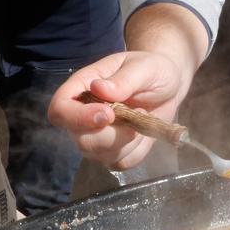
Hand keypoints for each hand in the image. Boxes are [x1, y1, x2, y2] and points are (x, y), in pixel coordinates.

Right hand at [50, 51, 191, 169]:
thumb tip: (99, 88)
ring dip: (128, 141)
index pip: (60, 110)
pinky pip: (120, 163)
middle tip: (139, 112)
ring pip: (100, 155)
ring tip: (143, 117)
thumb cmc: (150, 70)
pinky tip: (144, 131)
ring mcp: (97, 137)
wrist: (169, 86)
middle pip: (81, 140)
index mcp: (81, 88)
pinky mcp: (115, 153)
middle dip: (113, 135)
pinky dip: (137, 150)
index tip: (108, 114)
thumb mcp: (144, 67)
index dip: (78, 118)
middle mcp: (83, 116)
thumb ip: (124, 79)